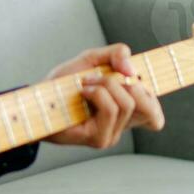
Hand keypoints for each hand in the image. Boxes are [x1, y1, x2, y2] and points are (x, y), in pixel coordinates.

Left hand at [41, 43, 164, 148]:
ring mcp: (112, 134)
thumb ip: (117, 54)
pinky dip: (97, 93)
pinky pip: (111, 109)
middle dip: (130, 83)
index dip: (156, 101)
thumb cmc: (63, 84)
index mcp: (125, 110)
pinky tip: (83, 91)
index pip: (155, 117)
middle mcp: (122, 126)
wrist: (37, 99)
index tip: (140, 79)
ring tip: (86, 82)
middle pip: (149, 106)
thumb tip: (131, 69)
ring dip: (105, 84)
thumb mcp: (93, 59)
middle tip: (106, 76)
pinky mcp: (99, 139)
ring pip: (128, 102)